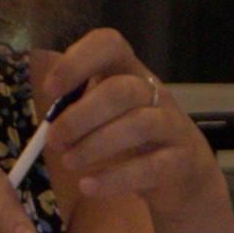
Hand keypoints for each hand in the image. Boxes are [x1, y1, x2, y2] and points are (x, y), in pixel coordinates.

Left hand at [30, 30, 233, 232]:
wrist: (185, 176)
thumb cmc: (135, 141)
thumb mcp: (107, 117)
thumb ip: (78, 111)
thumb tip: (49, 121)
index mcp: (130, 74)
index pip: (109, 45)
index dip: (77, 62)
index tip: (51, 90)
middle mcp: (155, 93)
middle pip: (120, 91)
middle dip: (79, 117)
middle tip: (55, 141)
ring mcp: (173, 126)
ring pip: (138, 125)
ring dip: (94, 146)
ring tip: (70, 162)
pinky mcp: (182, 161)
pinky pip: (150, 167)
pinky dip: (115, 178)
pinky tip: (89, 187)